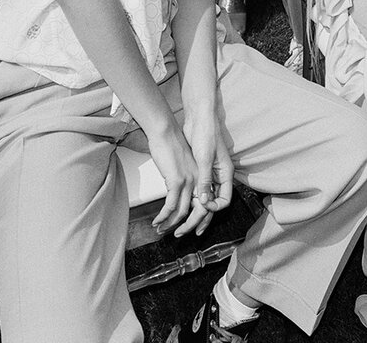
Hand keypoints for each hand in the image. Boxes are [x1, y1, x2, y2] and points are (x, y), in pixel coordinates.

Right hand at [146, 120, 203, 234]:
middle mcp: (199, 180)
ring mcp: (189, 181)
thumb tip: (184, 194)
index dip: (203, 220)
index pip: (209, 203)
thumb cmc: (172, 145)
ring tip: (161, 229)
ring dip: (171, 224)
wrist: (166, 132)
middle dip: (188, 227)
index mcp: (203, 176)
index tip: (195, 229)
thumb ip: (187, 180)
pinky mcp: (177, 181)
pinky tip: (157, 220)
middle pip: (200, 212)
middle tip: (178, 235)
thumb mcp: (184, 165)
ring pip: (182, 212)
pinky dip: (163, 216)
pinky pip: (170, 206)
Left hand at [173, 111, 233, 238]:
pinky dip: (187, 200)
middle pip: (212, 203)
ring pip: (202, 199)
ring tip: (177, 226)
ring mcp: (208, 173)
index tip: (201, 211)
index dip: (213, 209)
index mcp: (225, 173)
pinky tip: (176, 206)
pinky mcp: (198, 169)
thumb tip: (205, 202)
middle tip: (184, 232)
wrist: (199, 117)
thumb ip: (206, 180)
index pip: (224, 200)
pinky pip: (195, 190)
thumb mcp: (205, 158)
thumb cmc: (206, 133)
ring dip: (191, 213)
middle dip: (199, 220)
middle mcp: (218, 176)